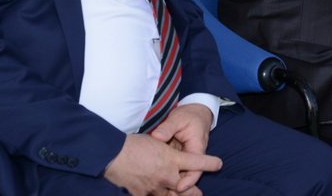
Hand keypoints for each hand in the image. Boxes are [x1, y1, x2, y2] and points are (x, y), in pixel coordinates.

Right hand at [103, 130, 221, 195]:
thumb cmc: (133, 144)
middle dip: (192, 192)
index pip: (197, 162)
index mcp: (172, 159)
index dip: (209, 164)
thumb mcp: (155, 141)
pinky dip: (157, 195)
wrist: (112, 154)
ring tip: (181, 194)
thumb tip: (173, 156)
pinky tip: (155, 193)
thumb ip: (167, 150)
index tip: (218, 164)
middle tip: (198, 194)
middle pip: (186, 189)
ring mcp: (154, 187)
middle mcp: (166, 175)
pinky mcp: (142, 194)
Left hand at [149, 104, 214, 192]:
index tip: (178, 187)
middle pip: (186, 176)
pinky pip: (171, 167)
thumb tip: (157, 136)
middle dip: (177, 186)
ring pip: (177, 173)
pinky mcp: (176, 156)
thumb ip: (168, 128)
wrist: (195, 112)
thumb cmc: (189, 115)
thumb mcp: (179, 118)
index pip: (196, 170)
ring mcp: (183, 157)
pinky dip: (164, 173)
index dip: (188, 181)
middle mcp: (191, 156)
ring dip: (169, 181)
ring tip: (154, 189)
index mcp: (196, 148)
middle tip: (164, 193)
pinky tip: (151, 178)